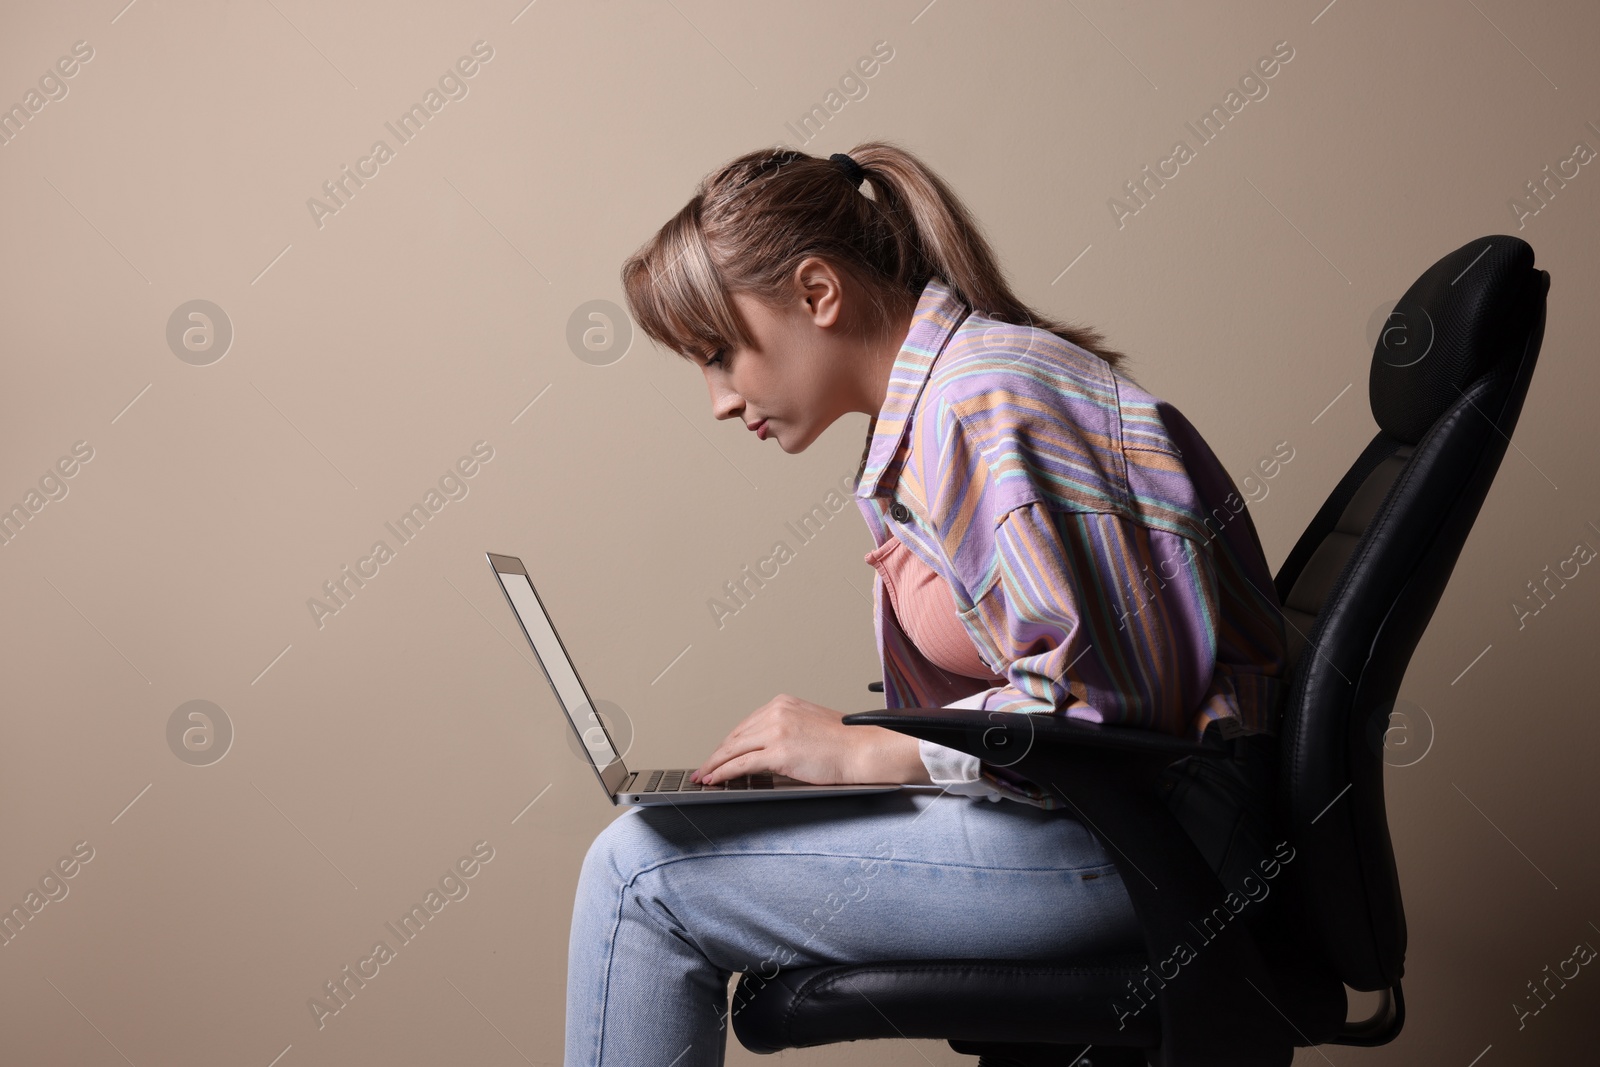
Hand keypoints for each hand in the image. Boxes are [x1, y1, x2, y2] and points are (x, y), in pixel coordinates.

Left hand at [691, 694, 932, 785]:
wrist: (863, 750)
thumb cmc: (845, 742)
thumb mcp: (810, 725)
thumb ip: (786, 730)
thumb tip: (766, 750)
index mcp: (784, 703)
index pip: (747, 724)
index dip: (729, 742)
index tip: (719, 753)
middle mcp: (777, 712)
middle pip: (736, 736)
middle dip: (717, 754)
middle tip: (705, 768)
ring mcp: (776, 731)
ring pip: (733, 749)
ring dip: (714, 765)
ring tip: (704, 777)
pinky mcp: (778, 752)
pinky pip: (741, 764)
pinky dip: (723, 773)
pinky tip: (715, 780)